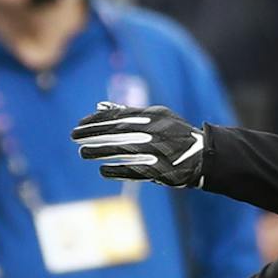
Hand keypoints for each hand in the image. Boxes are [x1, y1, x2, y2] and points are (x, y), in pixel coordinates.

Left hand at [71, 103, 206, 187]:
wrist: (202, 155)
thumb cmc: (174, 133)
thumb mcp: (157, 116)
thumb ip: (129, 112)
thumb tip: (100, 107)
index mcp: (153, 115)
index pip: (119, 115)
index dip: (97, 120)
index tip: (80, 124)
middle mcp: (155, 131)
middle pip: (117, 131)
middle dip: (93, 134)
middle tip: (74, 136)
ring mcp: (158, 150)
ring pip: (122, 150)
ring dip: (100, 151)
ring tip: (83, 153)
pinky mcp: (161, 169)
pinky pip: (135, 170)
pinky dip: (117, 170)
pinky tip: (102, 170)